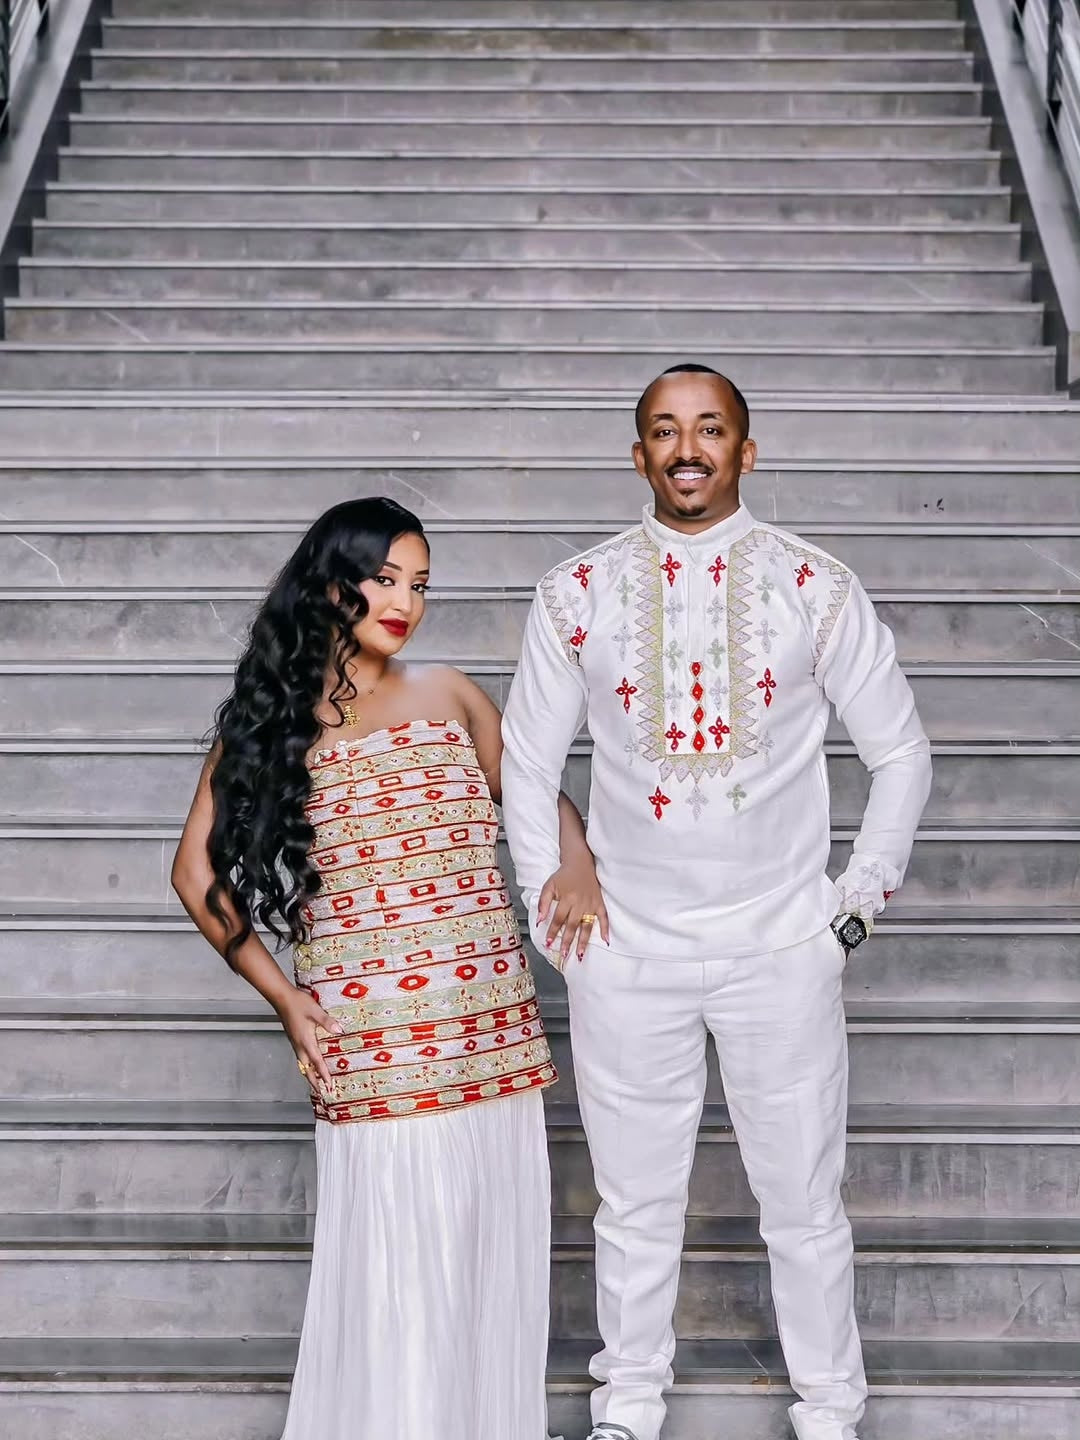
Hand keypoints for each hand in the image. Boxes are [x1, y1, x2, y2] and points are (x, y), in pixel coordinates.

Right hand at [275, 985, 342, 1095]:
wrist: (282, 998)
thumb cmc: (298, 1003)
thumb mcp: (315, 1011)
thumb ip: (327, 1021)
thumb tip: (339, 1031)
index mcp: (305, 1041)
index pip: (317, 1062)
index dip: (324, 1075)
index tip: (329, 1086)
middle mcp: (299, 1045)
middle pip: (307, 1069)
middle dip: (315, 1082)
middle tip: (322, 1092)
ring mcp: (295, 1043)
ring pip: (303, 1065)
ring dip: (310, 1075)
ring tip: (317, 1084)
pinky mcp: (294, 1039)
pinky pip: (301, 1058)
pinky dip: (306, 1066)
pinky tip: (311, 1064)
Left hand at [538, 854, 609, 968]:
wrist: (580, 863)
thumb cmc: (563, 876)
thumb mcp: (549, 886)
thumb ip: (543, 903)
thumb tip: (540, 921)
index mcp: (567, 898)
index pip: (559, 918)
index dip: (553, 931)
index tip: (548, 943)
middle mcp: (580, 902)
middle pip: (573, 925)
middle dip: (568, 941)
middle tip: (564, 954)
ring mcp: (591, 904)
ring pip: (587, 925)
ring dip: (584, 941)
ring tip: (580, 954)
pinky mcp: (600, 903)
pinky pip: (604, 917)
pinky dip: (606, 929)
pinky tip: (606, 941)